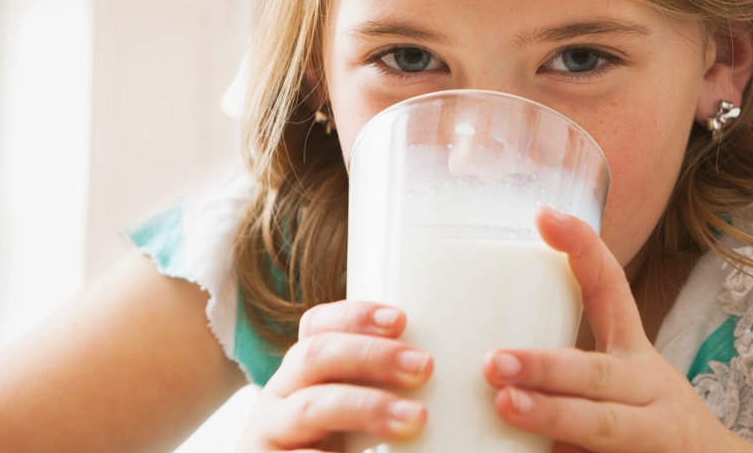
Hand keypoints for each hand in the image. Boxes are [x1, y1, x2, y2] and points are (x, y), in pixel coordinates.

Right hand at [236, 300, 431, 451]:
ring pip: (312, 407)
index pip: (317, 327)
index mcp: (304, 374)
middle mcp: (280, 398)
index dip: (355, 315)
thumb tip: (483, 370)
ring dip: (367, 406)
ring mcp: (270, 437)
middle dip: (371, 355)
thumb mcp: (368, 418)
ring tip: (416, 418)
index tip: (403, 319)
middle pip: (314, 356)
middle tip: (425, 366)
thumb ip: (401, 390)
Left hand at [481, 207, 751, 452]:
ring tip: (507, 405)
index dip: (582, 250)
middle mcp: (647, 386)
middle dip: (545, 365)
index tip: (545, 215)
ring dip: (552, 414)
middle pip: (597, 371)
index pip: (611, 290)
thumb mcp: (617, 388)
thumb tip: (483, 363)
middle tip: (494, 360)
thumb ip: (567, 376)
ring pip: (601, 423)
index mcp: (633, 355)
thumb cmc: (647, 428)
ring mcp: (653, 431)